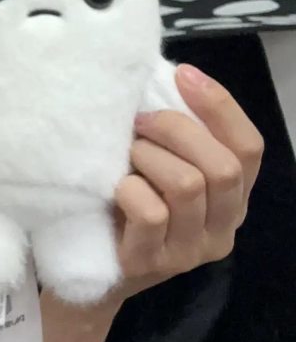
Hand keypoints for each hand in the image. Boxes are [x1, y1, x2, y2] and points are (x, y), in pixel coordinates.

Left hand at [110, 64, 263, 303]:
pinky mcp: (152, 263)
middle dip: (176, 130)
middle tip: (139, 123)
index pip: (249, 147)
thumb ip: (181, 139)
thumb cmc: (130, 203)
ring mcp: (190, 251)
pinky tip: (116, 189)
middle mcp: (223, 227)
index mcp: (234, 198)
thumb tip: (175, 79)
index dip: (220, 106)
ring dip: (150, 157)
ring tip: (127, 154)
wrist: (92, 267)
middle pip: (222, 167)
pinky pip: (150, 213)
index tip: (183, 74)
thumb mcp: (164, 168)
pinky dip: (129, 189)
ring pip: (187, 186)